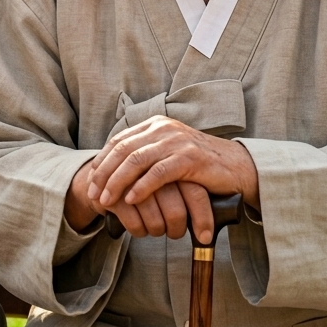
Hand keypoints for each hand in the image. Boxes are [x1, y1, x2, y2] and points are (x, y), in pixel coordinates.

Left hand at [85, 117, 258, 243]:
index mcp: (155, 125)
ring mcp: (176, 141)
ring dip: (117, 183)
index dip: (102, 162)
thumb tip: (114, 171)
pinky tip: (131, 200)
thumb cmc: (199, 166)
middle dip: (104, 174)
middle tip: (93, 194)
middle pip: (123, 150)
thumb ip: (146, 154)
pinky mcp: (189, 158)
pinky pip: (158, 173)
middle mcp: (163, 128)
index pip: (119, 141)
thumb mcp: (168, 153)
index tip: (90, 182)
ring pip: (136, 160)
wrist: (236, 167)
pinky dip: (141, 187)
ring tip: (107, 201)